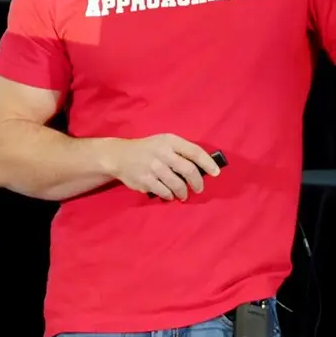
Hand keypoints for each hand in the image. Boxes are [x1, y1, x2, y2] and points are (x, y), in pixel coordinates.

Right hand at [104, 134, 220, 200]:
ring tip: (183, 195)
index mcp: (171, 141)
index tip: (216, 173)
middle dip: (197, 183)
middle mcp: (163, 153)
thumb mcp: (164, 142)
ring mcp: (154, 167)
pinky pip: (164, 192)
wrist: (120, 155)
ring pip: (177, 184)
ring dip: (183, 192)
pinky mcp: (146, 180)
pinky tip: (170, 195)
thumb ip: (181, 151)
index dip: (208, 163)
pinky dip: (170, 196)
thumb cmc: (148, 149)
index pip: (195, 151)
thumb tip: (203, 168)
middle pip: (189, 170)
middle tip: (199, 189)